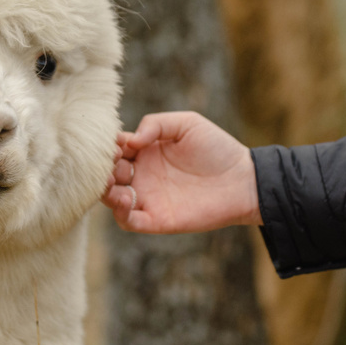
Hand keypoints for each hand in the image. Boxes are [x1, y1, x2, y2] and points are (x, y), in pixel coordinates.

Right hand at [101, 111, 260, 232]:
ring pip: (112, 198)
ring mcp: (148, 198)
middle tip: (109, 164)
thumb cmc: (217, 149)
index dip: (108, 146)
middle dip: (102, 169)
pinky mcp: (157, 219)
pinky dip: (120, 213)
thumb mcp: (187, 124)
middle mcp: (142, 175)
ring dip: (105, 190)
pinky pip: (128, 221)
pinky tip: (125, 198)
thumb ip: (156, 123)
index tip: (114, 143)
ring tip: (114, 181)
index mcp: (145, 151)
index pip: (115, 149)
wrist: (243, 180)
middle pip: (108, 174)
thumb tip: (130, 140)